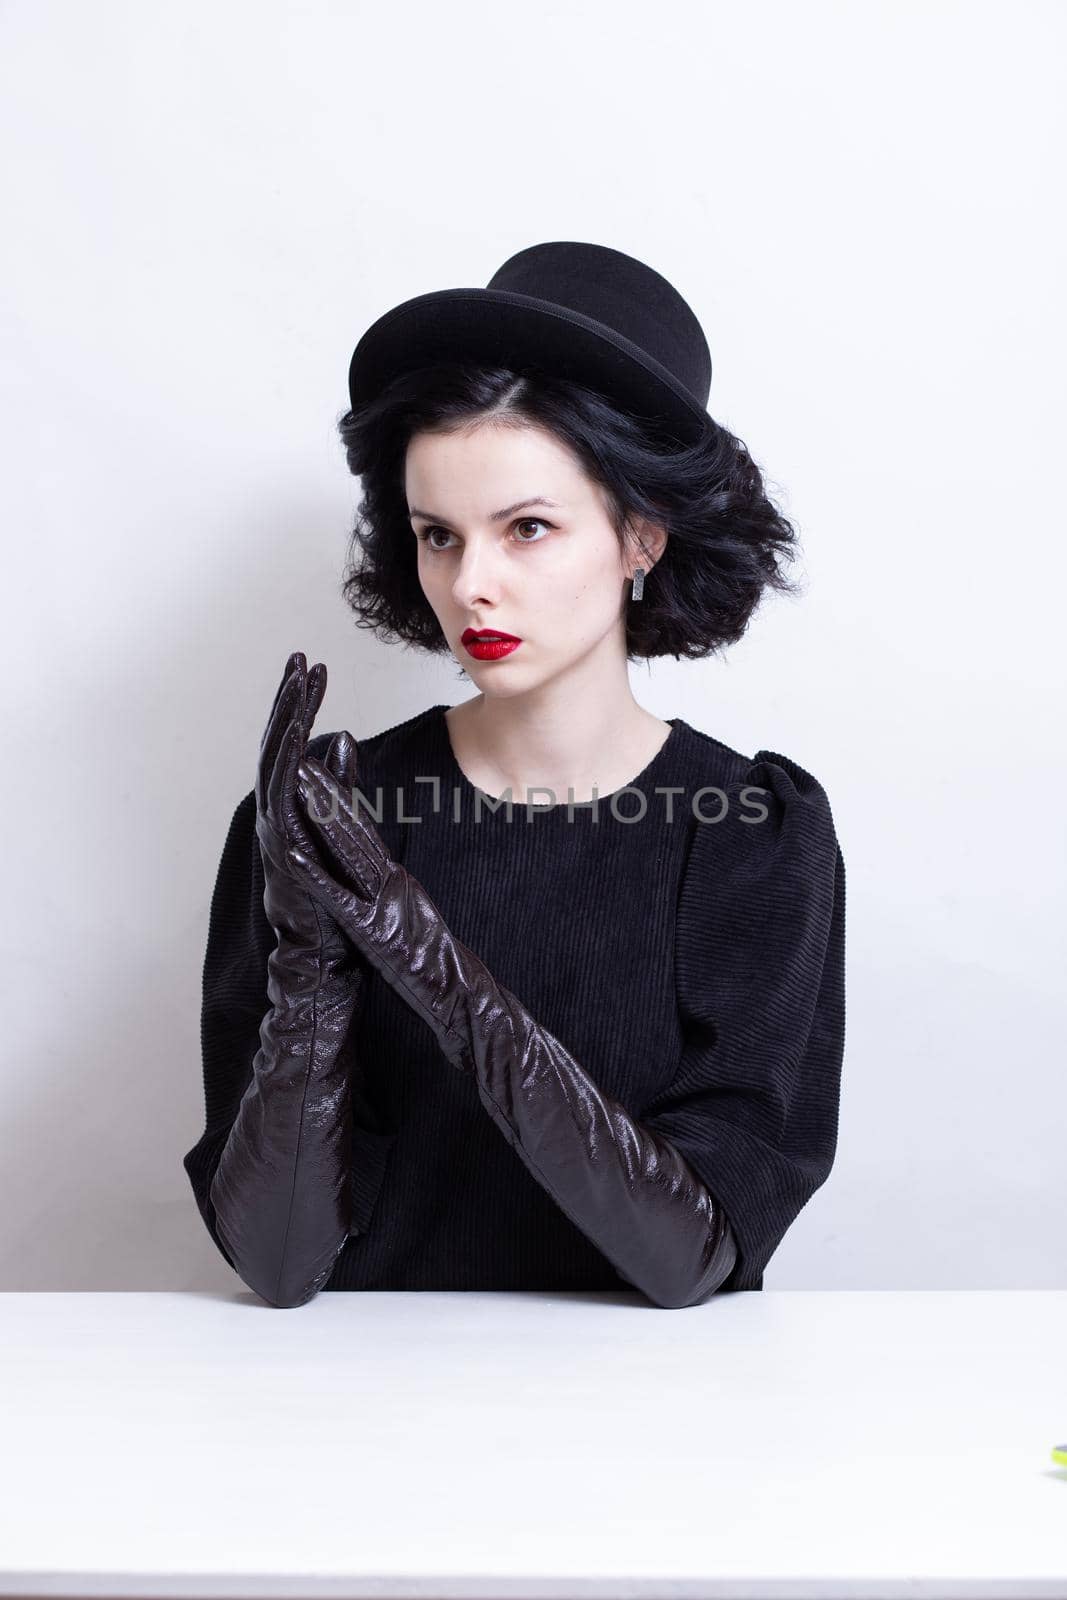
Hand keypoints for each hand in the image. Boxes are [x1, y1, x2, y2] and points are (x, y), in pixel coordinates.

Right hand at [255, 652, 357, 966]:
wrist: (324, 953)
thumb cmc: (334, 898)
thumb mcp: (342, 826)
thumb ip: (339, 784)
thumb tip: (342, 738)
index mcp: (291, 808)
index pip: (292, 745)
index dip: (299, 705)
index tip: (312, 666)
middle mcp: (277, 816)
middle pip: (279, 746)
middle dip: (289, 701)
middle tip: (301, 659)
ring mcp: (278, 835)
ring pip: (278, 766)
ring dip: (289, 724)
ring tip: (302, 685)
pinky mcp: (286, 856)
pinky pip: (285, 808)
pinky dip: (288, 776)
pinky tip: (298, 746)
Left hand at [286, 750, 474, 1049]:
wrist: (464, 996)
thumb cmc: (438, 966)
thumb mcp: (411, 917)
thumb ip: (394, 896)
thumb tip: (381, 879)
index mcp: (394, 881)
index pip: (363, 833)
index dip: (338, 801)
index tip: (316, 771)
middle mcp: (391, 883)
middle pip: (355, 831)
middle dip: (327, 794)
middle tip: (301, 760)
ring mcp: (384, 905)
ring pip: (349, 853)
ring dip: (322, 818)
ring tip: (298, 785)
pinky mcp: (375, 932)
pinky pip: (340, 902)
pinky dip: (317, 878)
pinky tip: (295, 857)